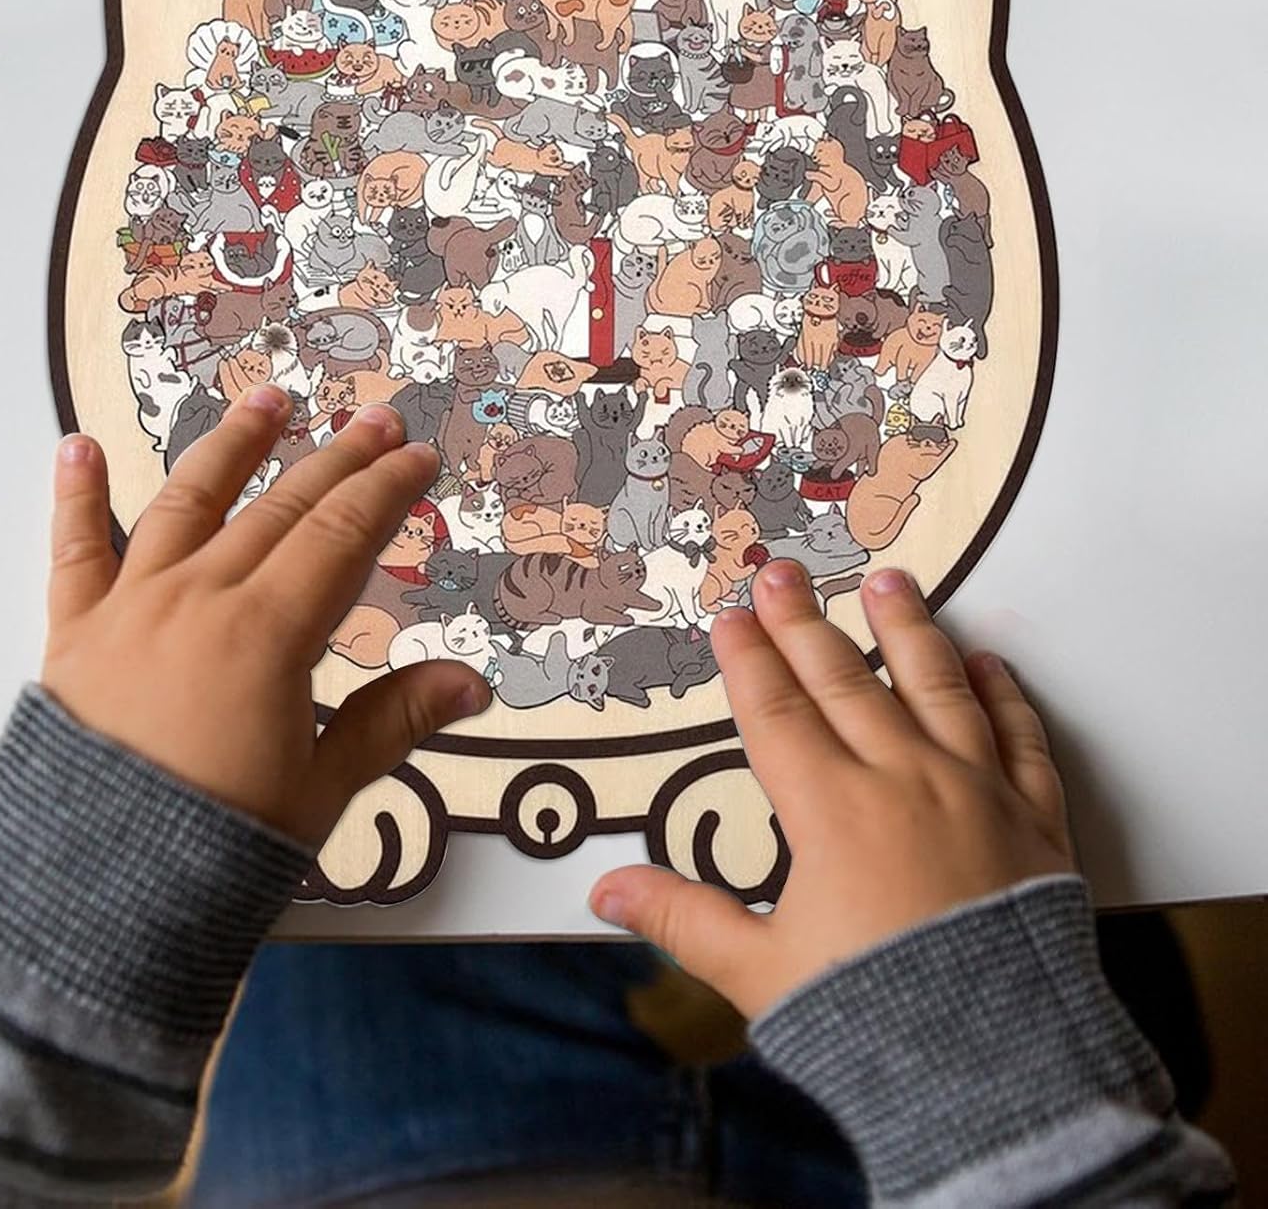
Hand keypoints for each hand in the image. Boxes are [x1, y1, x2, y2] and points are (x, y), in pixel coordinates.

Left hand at [42, 388, 490, 845]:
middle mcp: (200, 597)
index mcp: (269, 632)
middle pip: (281, 508)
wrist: (94, 895)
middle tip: (374, 420)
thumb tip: (472, 684)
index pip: (343, 535)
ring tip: (267, 400)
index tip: (418, 456)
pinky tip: (79, 446)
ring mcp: (131, 606)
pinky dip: (75, 495)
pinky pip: (74, 550)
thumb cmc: (219, 847)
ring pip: (188, 503)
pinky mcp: (73, 631)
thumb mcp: (322, 787)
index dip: (387, 490)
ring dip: (232, 447)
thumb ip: (393, 723)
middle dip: (336, 459)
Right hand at [590, 562, 1072, 1018]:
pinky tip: (990, 663)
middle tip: (786, 572)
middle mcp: (904, 782)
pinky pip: (1021, 741)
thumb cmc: (875, 1019)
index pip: (777, 711)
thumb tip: (606, 892)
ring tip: (890, 581)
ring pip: (937, 688)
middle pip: (846, 681)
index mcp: (832, 810)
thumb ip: (683, 920)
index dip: (749, 659)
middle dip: (807, 621)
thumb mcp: (761, 973)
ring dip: (909, 629)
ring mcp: (976, 793)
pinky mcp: (1036, 823)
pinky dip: (1006, 697)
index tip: (732, 616)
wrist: (1001, 1069)